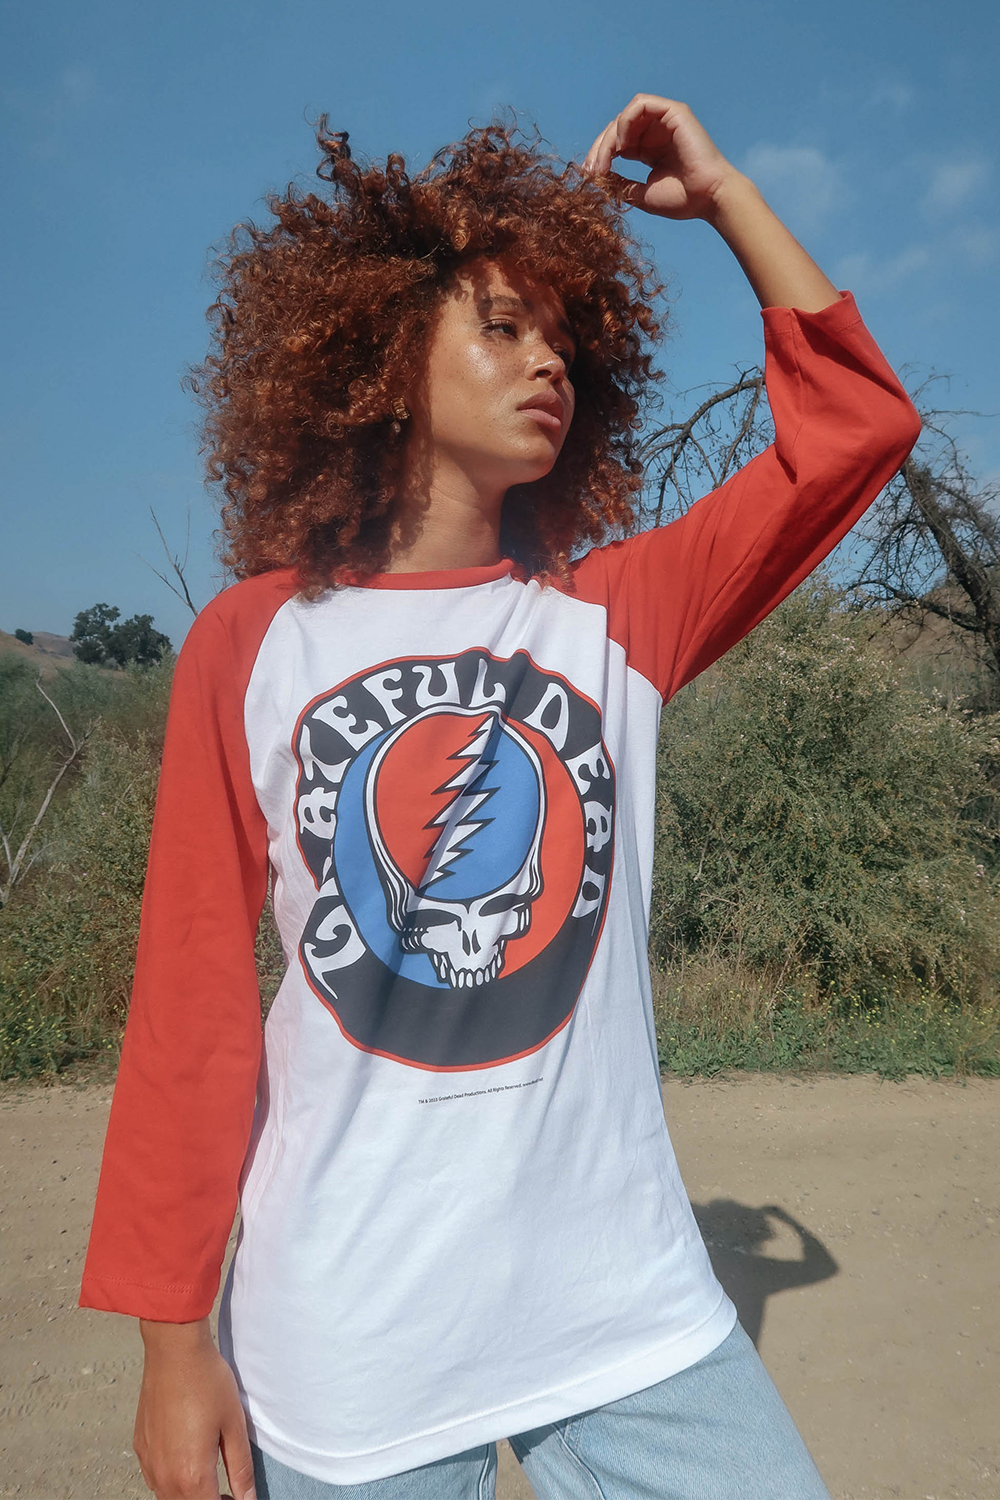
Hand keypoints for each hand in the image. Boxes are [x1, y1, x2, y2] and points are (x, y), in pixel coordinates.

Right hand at [134, 1318, 255, 1499]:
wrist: (174, 1351)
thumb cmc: (206, 1381)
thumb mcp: (234, 1424)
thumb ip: (240, 1469)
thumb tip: (248, 1498)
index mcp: (191, 1475)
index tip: (237, 1498)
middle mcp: (165, 1476)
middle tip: (228, 1492)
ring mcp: (150, 1463)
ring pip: (169, 1497)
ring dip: (190, 1495)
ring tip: (210, 1480)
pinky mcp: (141, 1448)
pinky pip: (156, 1479)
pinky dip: (172, 1481)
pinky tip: (187, 1461)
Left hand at [582, 95, 737, 221]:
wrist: (709, 198)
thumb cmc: (681, 199)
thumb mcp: (641, 193)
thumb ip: (619, 183)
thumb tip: (595, 177)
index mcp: (648, 149)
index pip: (616, 144)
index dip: (599, 156)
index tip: (588, 175)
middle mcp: (655, 132)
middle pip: (616, 128)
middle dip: (600, 147)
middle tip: (592, 170)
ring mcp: (664, 120)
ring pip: (625, 116)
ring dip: (610, 136)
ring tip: (606, 160)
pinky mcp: (673, 111)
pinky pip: (641, 104)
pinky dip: (626, 121)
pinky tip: (622, 144)